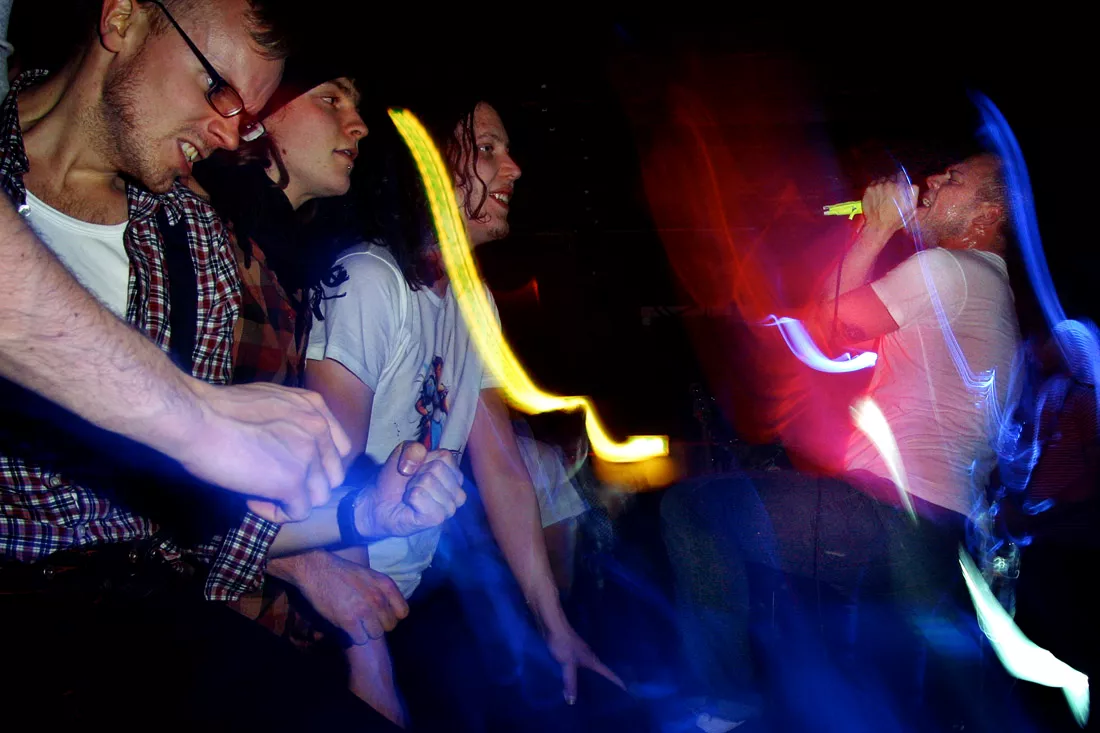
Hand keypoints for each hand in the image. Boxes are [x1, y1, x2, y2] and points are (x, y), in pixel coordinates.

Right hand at [176, 381, 351, 522]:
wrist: (198, 419)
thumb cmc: (218, 408)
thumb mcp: (270, 402)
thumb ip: (291, 420)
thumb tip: (289, 445)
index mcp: (315, 407)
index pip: (338, 448)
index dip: (316, 464)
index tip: (288, 466)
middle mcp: (319, 430)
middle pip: (332, 476)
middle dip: (306, 485)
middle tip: (271, 482)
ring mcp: (309, 457)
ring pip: (318, 497)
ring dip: (291, 500)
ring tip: (258, 490)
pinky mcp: (293, 482)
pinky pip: (298, 512)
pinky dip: (276, 513)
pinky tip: (252, 500)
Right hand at [276, 550, 408, 643]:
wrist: (316, 569)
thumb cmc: (342, 572)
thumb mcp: (369, 575)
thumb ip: (381, 591)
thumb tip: (388, 609)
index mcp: (385, 585)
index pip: (403, 612)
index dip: (392, 616)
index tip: (382, 615)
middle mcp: (378, 598)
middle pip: (389, 626)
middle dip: (378, 625)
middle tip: (366, 621)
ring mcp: (364, 610)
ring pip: (376, 634)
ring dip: (366, 632)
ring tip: (356, 625)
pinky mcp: (348, 621)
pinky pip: (360, 639)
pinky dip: (354, 637)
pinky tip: (347, 628)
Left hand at [355, 442, 465, 538]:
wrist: (380, 503)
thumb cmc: (396, 481)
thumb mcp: (402, 454)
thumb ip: (413, 448)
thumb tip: (420, 456)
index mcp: (454, 475)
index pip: (446, 456)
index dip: (425, 460)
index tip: (418, 470)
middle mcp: (457, 492)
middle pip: (438, 468)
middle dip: (418, 474)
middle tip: (412, 485)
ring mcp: (449, 507)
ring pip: (429, 481)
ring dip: (413, 486)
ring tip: (411, 495)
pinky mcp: (437, 518)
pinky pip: (419, 495)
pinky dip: (409, 497)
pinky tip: (411, 504)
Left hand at [545, 622, 624, 704]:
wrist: (554, 626)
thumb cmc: (564, 644)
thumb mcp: (568, 664)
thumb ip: (570, 681)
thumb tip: (572, 701)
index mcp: (592, 660)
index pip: (607, 672)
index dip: (616, 680)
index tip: (625, 687)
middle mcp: (589, 656)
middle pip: (601, 670)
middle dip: (605, 680)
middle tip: (610, 694)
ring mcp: (581, 653)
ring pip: (590, 667)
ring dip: (593, 676)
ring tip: (594, 689)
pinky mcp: (572, 651)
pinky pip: (581, 665)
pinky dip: (582, 672)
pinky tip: (577, 677)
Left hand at [861, 173, 918, 235]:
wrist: (878, 225)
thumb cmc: (896, 219)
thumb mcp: (911, 208)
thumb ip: (913, 194)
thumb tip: (912, 185)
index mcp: (902, 187)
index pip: (901, 175)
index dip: (900, 180)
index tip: (899, 184)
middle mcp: (890, 183)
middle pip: (891, 177)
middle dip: (892, 183)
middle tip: (890, 191)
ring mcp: (879, 185)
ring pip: (882, 179)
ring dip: (883, 184)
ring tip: (883, 193)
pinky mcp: (869, 188)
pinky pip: (874, 183)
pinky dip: (875, 187)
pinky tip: (876, 194)